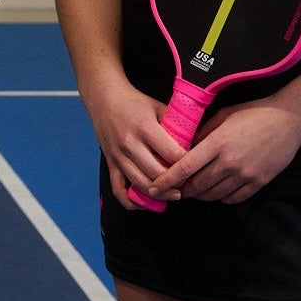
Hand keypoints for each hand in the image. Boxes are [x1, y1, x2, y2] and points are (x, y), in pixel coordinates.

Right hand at [78, 76, 185, 208]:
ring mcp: (118, 156)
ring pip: (141, 185)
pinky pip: (119, 190)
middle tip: (188, 182)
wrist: (104, 98)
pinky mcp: (110, 164)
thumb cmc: (134, 102)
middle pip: (158, 174)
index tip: (196, 166)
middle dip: (176, 182)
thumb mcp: (159, 108)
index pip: (173, 156)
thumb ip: (176, 127)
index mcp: (145, 128)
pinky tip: (147, 202)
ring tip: (174, 193)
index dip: (188, 164)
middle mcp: (130, 144)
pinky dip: (133, 202)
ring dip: (160, 194)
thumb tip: (196, 145)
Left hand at [149, 98, 300, 204]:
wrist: (288, 121)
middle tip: (173, 189)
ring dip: (200, 195)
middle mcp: (230, 163)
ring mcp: (246, 175)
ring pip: (214, 194)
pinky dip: (221, 198)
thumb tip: (182, 148)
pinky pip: (234, 198)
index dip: (167, 180)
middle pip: (197, 185)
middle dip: (181, 190)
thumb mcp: (222, 117)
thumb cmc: (252, 113)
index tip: (154, 187)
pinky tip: (216, 191)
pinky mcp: (259, 182)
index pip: (185, 168)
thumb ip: (202, 134)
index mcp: (217, 143)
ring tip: (192, 190)